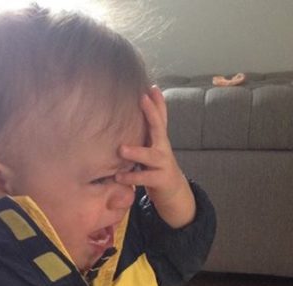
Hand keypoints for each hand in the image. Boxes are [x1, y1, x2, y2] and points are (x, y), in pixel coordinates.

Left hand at [117, 86, 195, 228]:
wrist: (173, 191)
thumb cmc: (158, 165)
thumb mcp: (156, 144)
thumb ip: (152, 127)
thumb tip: (150, 99)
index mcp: (160, 139)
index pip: (160, 116)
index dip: (156, 102)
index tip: (150, 87)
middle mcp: (163, 148)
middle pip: (160, 128)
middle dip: (152, 113)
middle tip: (142, 99)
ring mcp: (163, 164)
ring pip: (151, 156)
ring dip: (137, 152)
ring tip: (121, 149)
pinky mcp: (160, 180)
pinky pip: (145, 178)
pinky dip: (131, 178)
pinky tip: (118, 176)